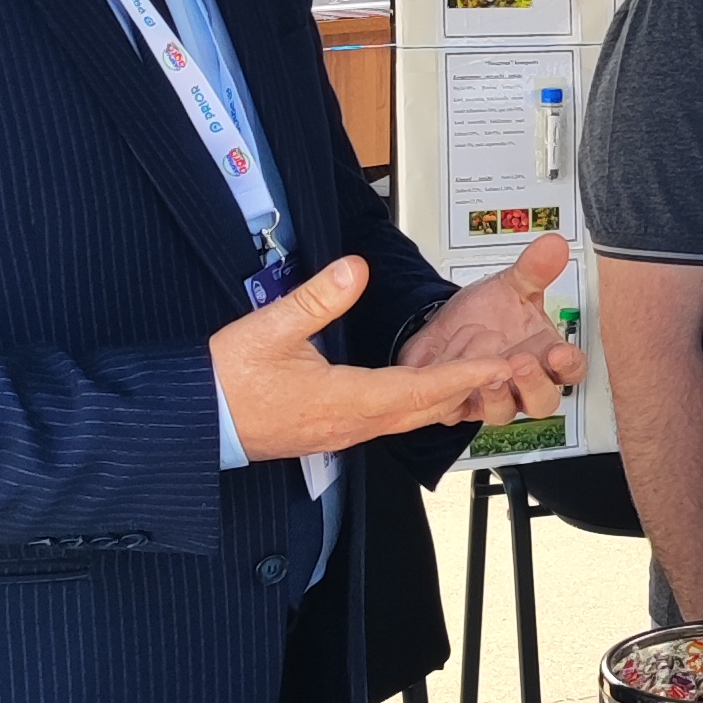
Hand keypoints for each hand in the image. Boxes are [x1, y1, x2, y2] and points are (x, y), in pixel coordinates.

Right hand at [210, 248, 579, 460]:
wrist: (194, 423)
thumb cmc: (224, 382)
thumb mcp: (268, 329)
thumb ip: (316, 298)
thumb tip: (355, 270)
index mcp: (344, 400)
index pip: (420, 390)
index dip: (464, 376)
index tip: (500, 364)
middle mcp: (351, 424)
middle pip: (425, 410)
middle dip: (469, 390)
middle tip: (508, 370)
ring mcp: (341, 432)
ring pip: (408, 418)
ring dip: (445, 399)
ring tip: (479, 377)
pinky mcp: (330, 431)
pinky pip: (387, 420)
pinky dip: (416, 406)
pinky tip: (424, 392)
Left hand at [395, 234, 585, 411]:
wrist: (444, 325)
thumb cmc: (487, 312)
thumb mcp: (510, 285)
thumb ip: (534, 269)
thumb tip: (554, 244)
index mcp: (544, 355)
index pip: (571, 370)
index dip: (570, 365)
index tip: (561, 353)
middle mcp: (523, 382)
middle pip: (543, 401)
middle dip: (534, 385)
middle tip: (521, 363)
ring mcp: (494, 396)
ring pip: (504, 412)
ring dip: (498, 396)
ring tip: (489, 373)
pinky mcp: (461, 404)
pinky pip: (462, 411)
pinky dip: (458, 398)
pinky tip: (455, 379)